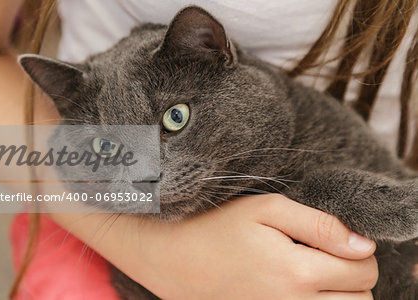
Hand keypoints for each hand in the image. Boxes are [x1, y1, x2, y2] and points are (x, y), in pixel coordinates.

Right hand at [50, 194, 377, 298]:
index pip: (363, 270)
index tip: (338, 239)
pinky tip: (295, 287)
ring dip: (340, 296)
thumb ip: (320, 225)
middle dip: (354, 277)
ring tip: (314, 273)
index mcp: (295, 272)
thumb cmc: (214, 225)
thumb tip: (363, 245)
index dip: (359, 250)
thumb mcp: (266, 209)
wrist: (170, 255)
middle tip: (328, 255)